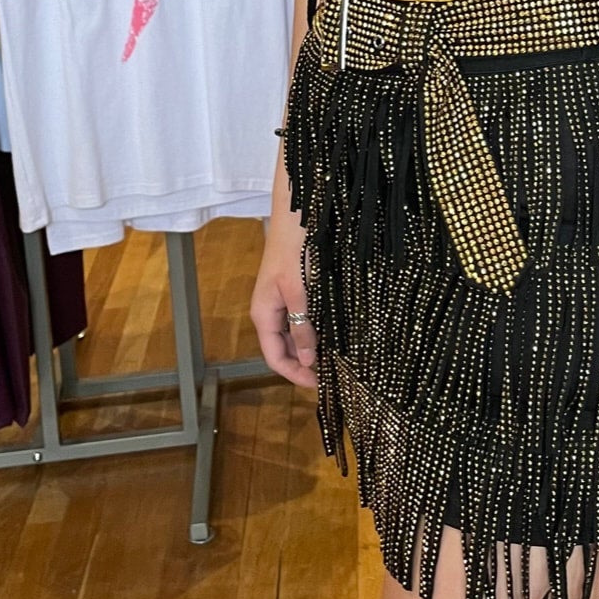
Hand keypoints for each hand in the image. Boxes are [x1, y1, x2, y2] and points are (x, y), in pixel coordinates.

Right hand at [250, 204, 317, 389]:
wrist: (298, 213)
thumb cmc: (294, 248)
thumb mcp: (299, 290)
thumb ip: (302, 326)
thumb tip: (308, 360)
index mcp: (263, 314)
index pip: (274, 358)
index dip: (295, 374)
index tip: (318, 385)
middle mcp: (270, 311)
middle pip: (284, 349)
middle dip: (304, 364)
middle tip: (331, 375)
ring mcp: (281, 300)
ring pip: (294, 335)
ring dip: (311, 348)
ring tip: (335, 359)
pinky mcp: (294, 290)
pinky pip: (301, 319)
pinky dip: (314, 330)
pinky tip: (332, 334)